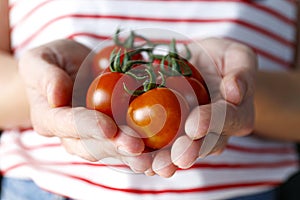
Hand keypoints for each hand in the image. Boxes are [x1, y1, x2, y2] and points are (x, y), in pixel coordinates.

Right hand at [18, 39, 151, 171]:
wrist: (69, 68)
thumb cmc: (52, 61)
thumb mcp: (39, 60)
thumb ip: (44, 76)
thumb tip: (56, 97)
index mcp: (49, 118)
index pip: (66, 124)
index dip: (86, 126)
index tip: (108, 127)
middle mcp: (70, 134)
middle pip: (92, 145)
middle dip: (115, 147)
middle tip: (138, 148)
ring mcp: (91, 135)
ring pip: (110, 150)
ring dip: (132, 155)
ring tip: (153, 159)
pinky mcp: (110, 132)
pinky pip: (124, 143)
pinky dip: (142, 149)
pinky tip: (159, 152)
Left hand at [147, 38, 256, 175]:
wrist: (201, 66)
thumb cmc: (221, 60)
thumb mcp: (237, 56)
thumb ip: (242, 72)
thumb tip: (234, 91)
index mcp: (237, 113)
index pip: (228, 119)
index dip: (212, 122)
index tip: (193, 126)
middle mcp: (217, 131)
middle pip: (205, 145)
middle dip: (189, 152)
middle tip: (175, 158)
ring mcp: (196, 137)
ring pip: (185, 152)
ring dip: (168, 161)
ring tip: (153, 166)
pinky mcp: (176, 137)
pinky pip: (165, 149)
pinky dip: (152, 156)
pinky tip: (140, 161)